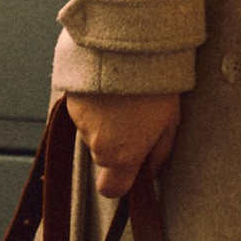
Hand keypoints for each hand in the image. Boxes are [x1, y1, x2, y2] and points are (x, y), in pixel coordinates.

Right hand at [65, 91, 182, 200]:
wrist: (129, 51)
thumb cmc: (156, 87)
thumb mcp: (170, 124)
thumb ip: (159, 153)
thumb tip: (150, 170)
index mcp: (124, 156)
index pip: (112, 188)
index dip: (120, 181)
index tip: (130, 169)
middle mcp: (99, 145)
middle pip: (104, 157)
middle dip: (117, 144)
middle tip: (135, 119)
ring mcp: (82, 125)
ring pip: (93, 134)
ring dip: (105, 122)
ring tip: (123, 98)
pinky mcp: (70, 104)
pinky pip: (83, 114)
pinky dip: (94, 106)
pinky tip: (109, 89)